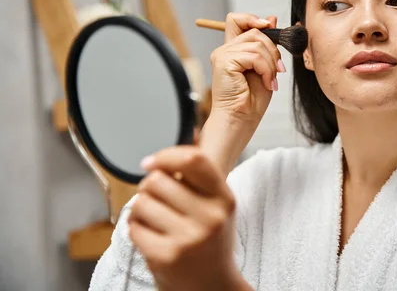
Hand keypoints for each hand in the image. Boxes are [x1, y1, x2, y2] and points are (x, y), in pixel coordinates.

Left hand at [128, 147, 248, 290]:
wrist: (213, 286)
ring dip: (140, 208)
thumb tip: (159, 160)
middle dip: (148, 186)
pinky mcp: (166, 256)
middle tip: (153, 197)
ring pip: (141, 202)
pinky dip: (135, 228)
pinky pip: (134, 227)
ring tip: (151, 218)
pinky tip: (149, 234)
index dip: (166, 156)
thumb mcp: (217, 207)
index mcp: (224, 199)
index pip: (194, 160)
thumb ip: (197, 181)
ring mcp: (188, 238)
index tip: (150, 162)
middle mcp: (210, 217)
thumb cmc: (211, 240)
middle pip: (158, 180)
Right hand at [209, 13, 284, 122]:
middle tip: (278, 70)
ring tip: (270, 80)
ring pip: (257, 44)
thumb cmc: (251, 100)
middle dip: (273, 50)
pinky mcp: (223, 62)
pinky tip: (266, 82)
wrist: (241, 120)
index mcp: (233, 50)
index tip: (269, 28)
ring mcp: (222, 55)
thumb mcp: (265, 67)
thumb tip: (272, 18)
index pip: (237, 19)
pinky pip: (254, 56)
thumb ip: (266, 44)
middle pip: (255, 31)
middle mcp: (225, 50)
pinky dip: (265, 69)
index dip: (254, 19)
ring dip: (270, 64)